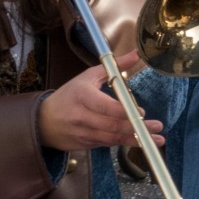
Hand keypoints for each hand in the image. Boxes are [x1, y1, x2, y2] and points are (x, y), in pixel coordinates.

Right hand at [38, 50, 163, 150]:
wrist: (42, 120)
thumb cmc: (70, 95)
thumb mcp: (88, 76)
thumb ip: (114, 67)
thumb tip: (137, 54)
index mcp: (82, 96)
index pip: (105, 106)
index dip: (124, 111)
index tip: (142, 112)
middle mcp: (81, 116)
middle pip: (111, 125)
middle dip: (136, 127)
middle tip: (156, 126)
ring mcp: (82, 132)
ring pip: (111, 138)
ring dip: (135, 139)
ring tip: (156, 139)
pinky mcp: (85, 144)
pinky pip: (107, 144)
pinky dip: (124, 143)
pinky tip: (141, 143)